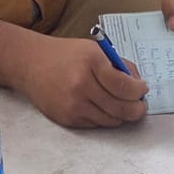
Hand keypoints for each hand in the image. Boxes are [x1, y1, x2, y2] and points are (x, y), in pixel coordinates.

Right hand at [16, 35, 148, 129]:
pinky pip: (95, 124)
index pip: (124, 85)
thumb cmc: (65, 54)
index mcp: (91, 62)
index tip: (143, 89)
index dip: (139, 91)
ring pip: (110, 120)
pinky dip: (104, 118)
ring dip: (122, 115)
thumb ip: (118, 65)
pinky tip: (103, 107)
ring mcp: (73, 104)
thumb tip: (137, 84)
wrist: (30, 64)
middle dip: (137, 108)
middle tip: (140, 105)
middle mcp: (81, 85)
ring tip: (123, 106)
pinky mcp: (67, 118)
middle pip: (121, 107)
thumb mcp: (93, 49)